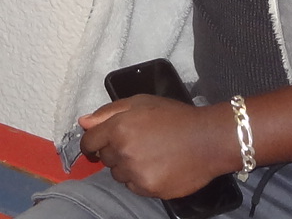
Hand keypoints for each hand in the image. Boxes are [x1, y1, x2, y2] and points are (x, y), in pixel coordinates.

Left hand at [78, 95, 233, 198]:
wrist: (208, 140)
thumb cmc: (176, 118)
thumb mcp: (141, 102)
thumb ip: (108, 112)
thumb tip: (83, 122)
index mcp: (119, 128)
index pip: (88, 142)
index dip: (90, 143)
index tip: (95, 146)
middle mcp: (124, 152)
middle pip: (104, 158)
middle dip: (114, 151)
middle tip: (137, 143)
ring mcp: (136, 173)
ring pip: (118, 174)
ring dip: (127, 166)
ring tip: (150, 154)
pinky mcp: (149, 188)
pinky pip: (133, 187)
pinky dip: (140, 179)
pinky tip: (157, 166)